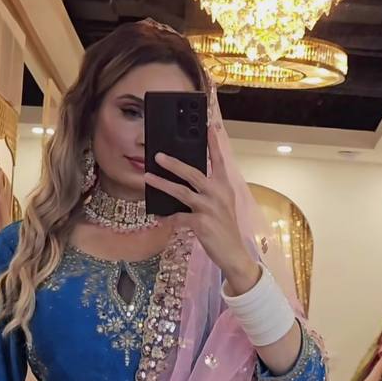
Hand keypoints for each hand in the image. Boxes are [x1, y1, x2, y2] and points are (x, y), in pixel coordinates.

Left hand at [143, 122, 259, 295]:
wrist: (234, 254)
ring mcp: (209, 208)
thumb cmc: (225, 229)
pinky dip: (168, 218)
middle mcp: (218, 194)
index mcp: (225, 187)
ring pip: (181, 192)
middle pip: (193, 173)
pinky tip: (159, 218)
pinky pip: (178, 217)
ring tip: (147, 178)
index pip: (219, 160)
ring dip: (162, 184)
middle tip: (158, 155)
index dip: (214, 143)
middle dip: (174, 163)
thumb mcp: (223, 206)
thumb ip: (210, 192)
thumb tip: (187, 182)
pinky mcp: (201, 223)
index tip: (209, 126)